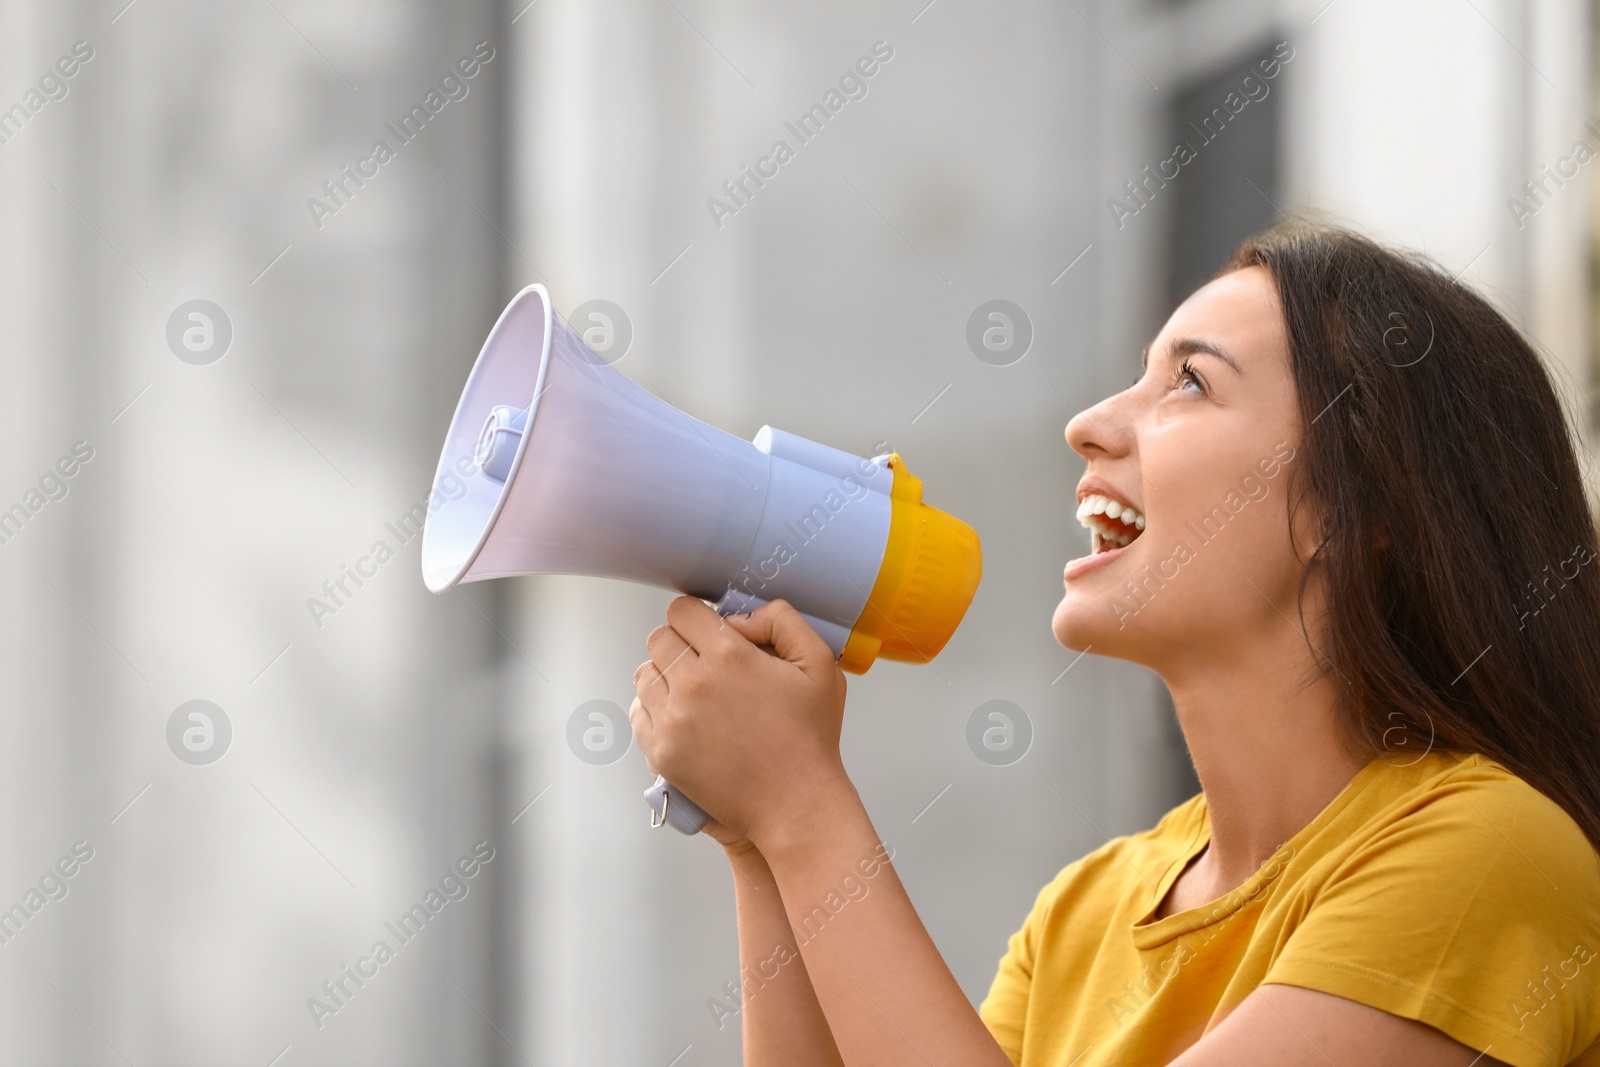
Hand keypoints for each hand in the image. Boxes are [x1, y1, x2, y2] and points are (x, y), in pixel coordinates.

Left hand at [629, 596, 851, 849]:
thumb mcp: (819, 664)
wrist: (796, 803)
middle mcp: (694, 684)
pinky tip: (681, 717)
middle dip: (680, 644)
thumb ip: (782, 621)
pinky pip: (637, 713)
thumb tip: (738, 618)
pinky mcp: (661, 752)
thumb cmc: (809, 738)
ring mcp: (673, 720)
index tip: (707, 631)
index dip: (696, 617)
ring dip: (665, 676)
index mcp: (730, 657)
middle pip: (658, 639)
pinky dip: (653, 710)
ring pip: (644, 674)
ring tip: (693, 692)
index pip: (682, 611)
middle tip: (703, 662)